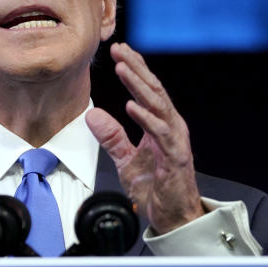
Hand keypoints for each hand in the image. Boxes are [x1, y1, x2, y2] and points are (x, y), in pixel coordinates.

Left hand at [86, 42, 204, 233]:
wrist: (173, 217)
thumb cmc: (155, 187)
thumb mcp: (126, 159)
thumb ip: (112, 137)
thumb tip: (92, 115)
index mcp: (160, 124)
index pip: (147, 91)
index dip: (134, 70)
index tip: (118, 51)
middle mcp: (170, 126)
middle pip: (153, 90)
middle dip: (136, 68)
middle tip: (119, 49)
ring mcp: (175, 140)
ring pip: (158, 105)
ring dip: (139, 86)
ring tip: (122, 68)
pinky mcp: (175, 156)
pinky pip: (160, 133)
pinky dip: (146, 118)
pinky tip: (131, 106)